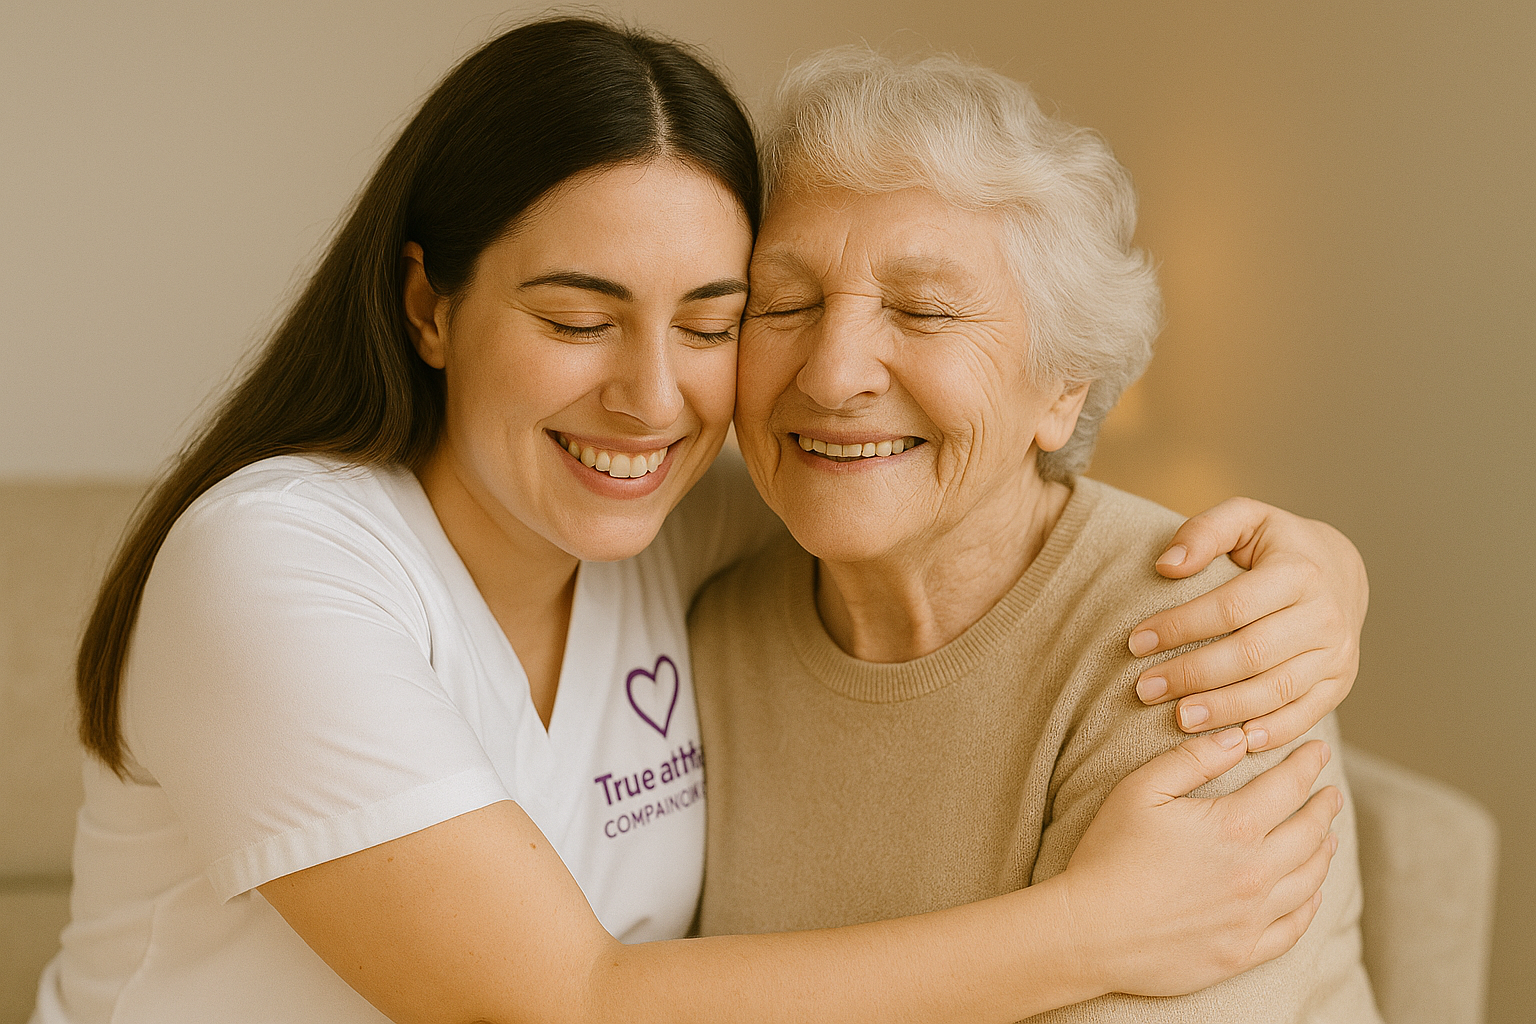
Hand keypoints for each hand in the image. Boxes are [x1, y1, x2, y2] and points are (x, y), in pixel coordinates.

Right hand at [1057, 729, 1340, 996]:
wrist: (1091, 931)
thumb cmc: (1108, 854)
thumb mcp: (1141, 790)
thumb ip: (1193, 760)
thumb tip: (1238, 739)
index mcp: (1234, 827)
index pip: (1288, 787)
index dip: (1307, 765)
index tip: (1318, 751)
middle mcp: (1255, 873)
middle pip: (1309, 833)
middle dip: (1323, 807)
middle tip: (1331, 793)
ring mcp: (1252, 917)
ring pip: (1308, 879)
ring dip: (1323, 852)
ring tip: (1328, 836)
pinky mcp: (1241, 952)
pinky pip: (1293, 927)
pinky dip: (1309, 905)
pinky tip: (1310, 893)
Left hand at [1128, 498, 1367, 750]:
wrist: (1341, 569)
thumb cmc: (1276, 544)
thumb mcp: (1245, 519)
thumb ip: (1204, 531)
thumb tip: (1167, 566)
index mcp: (1299, 571)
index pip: (1232, 606)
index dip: (1182, 626)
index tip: (1137, 641)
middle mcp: (1324, 615)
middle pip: (1251, 654)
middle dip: (1193, 674)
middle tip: (1145, 689)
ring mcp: (1337, 653)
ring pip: (1277, 690)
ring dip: (1224, 710)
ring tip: (1178, 719)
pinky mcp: (1339, 682)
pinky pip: (1305, 714)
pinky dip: (1270, 732)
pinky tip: (1234, 743)